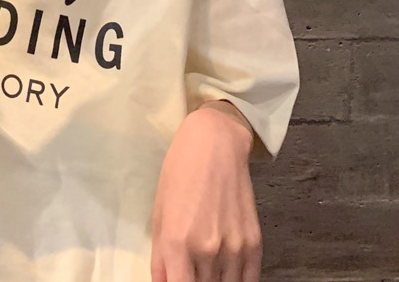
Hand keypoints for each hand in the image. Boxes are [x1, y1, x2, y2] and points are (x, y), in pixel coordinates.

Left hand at [150, 106, 262, 281]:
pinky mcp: (254, 244)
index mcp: (177, 241)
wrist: (215, 146)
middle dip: (194, 281)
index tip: (177, 281)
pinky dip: (236, 281)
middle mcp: (206, 250)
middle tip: (190, 267)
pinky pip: (248, 281)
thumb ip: (160, 257)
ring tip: (206, 266)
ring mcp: (233, 249)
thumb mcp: (160, 212)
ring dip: (214, 281)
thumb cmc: (180, 173)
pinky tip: (226, 271)